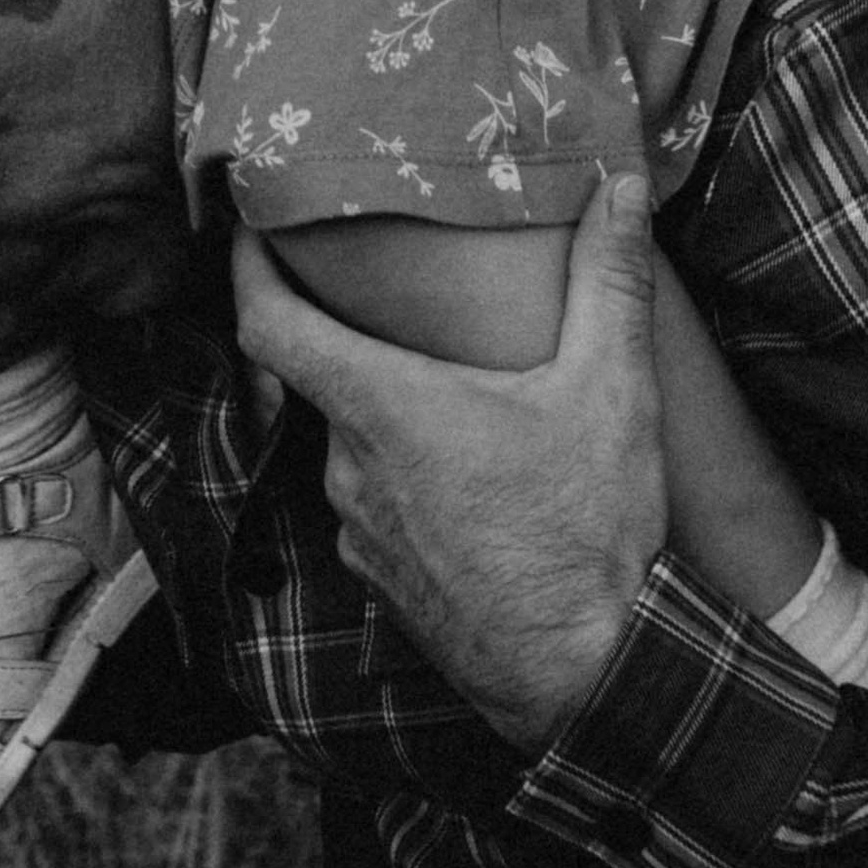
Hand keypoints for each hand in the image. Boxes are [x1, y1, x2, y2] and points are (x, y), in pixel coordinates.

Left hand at [230, 176, 667, 756]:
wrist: (592, 681)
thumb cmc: (589, 535)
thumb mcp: (611, 391)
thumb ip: (609, 279)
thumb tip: (620, 185)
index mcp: (382, 409)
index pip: (269, 325)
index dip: (247, 266)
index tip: (250, 224)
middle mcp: (350, 469)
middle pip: (322, 377)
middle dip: (354, 333)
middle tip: (397, 293)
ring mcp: (361, 533)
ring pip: (352, 445)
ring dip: (387, 412)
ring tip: (446, 382)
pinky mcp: (382, 583)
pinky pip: (374, 506)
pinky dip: (402, 476)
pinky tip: (463, 472)